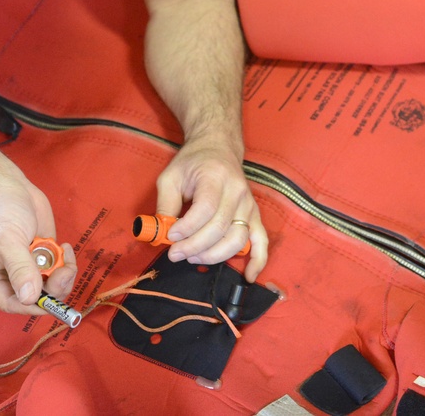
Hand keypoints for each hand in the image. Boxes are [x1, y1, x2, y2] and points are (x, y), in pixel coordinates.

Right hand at [0, 176, 76, 313]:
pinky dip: (66, 262)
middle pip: (35, 298)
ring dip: (62, 274)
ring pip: (50, 286)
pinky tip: (65, 246)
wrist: (7, 184)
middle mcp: (7, 278)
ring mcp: (27, 268)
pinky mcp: (41, 257)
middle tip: (64, 270)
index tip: (50, 301)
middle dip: (53, 288)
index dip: (31, 306)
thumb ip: (19, 269)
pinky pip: (58, 270)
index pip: (10, 303)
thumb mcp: (7, 241)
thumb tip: (30, 298)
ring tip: (65, 252)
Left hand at [155, 137, 267, 281]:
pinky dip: (258, 260)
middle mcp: (237, 192)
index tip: (170, 236)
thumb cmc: (192, 163)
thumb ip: (165, 203)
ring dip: (214, 255)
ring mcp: (249, 205)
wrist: (218, 149)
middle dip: (195, 247)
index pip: (206, 208)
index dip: (188, 228)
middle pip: (220, 228)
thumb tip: (162, 232)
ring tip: (192, 257)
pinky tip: (248, 276)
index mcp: (216, 177)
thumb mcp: (171, 176)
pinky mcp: (255, 216)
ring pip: (237, 239)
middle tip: (175, 254)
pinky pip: (262, 241)